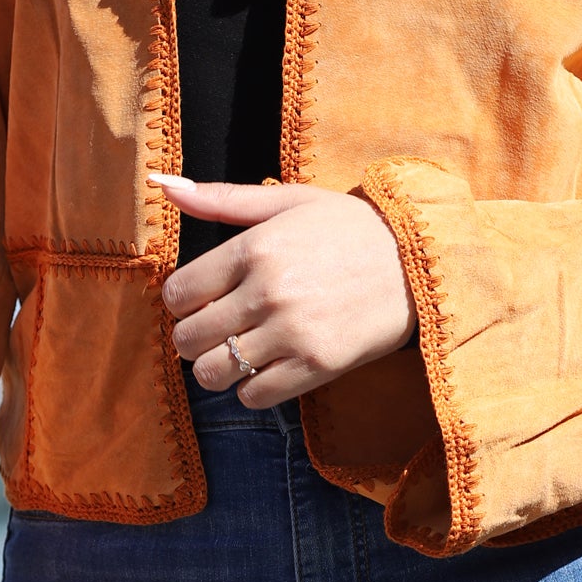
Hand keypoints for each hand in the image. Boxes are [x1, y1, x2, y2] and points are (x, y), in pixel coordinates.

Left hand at [152, 175, 416, 409]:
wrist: (418, 263)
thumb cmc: (348, 228)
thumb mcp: (288, 201)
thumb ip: (222, 199)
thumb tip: (162, 186)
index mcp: (254, 248)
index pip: (177, 294)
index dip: (181, 302)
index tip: (201, 301)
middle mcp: (268, 292)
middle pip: (187, 339)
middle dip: (193, 339)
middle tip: (216, 331)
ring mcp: (292, 332)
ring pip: (212, 374)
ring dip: (217, 368)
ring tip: (238, 353)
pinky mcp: (315, 366)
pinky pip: (252, 396)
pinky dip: (251, 388)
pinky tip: (267, 368)